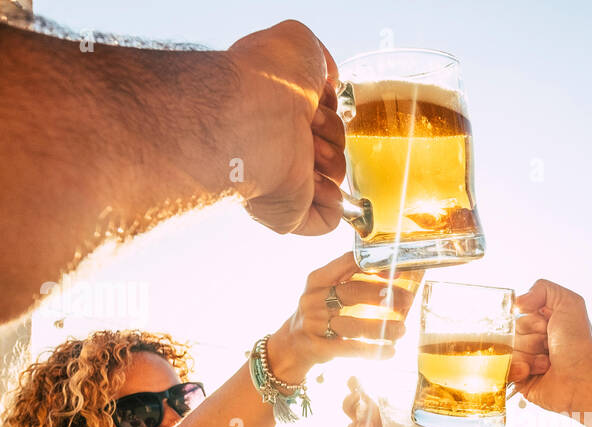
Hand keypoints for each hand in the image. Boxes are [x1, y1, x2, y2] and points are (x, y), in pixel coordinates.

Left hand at [226, 20, 345, 234]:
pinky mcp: (289, 214)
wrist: (255, 116)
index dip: (326, 105)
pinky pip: (327, 218)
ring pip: (335, 177)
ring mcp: (282, 181)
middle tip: (309, 125)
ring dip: (331, 161)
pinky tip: (313, 181)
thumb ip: (316, 59)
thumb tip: (329, 79)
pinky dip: (331, 203)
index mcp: (275, 110)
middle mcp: (276, 145)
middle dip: (330, 133)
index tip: (318, 97)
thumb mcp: (299, 44)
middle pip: (331, 146)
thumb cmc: (269, 78)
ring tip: (306, 150)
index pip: (317, 115)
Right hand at [268, 253, 413, 379]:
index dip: (374, 265)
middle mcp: (314, 299)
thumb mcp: (325, 291)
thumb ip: (350, 280)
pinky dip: (372, 351)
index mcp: (317, 279)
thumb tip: (392, 273)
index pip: (347, 264)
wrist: (290, 345)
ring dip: (382, 328)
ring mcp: (314, 324)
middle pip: (352, 292)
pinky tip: (389, 352)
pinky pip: (350, 348)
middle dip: (384, 295)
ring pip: (354, 324)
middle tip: (407, 299)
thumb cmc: (317, 314)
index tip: (397, 269)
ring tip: (402, 330)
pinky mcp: (319, 347)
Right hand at [509, 280, 591, 413]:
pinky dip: (518, 369)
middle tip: (549, 346)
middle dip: (530, 339)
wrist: (582, 379)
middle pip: (510, 333)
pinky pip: (502, 370)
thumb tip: (516, 303)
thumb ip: (543, 288)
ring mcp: (525, 361)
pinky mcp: (519, 380)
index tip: (547, 327)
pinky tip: (533, 373)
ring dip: (528, 356)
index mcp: (542, 323)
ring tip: (547, 363)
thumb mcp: (569, 303)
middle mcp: (533, 341)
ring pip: (506, 352)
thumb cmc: (579, 344)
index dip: (531, 321)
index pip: (517, 316)